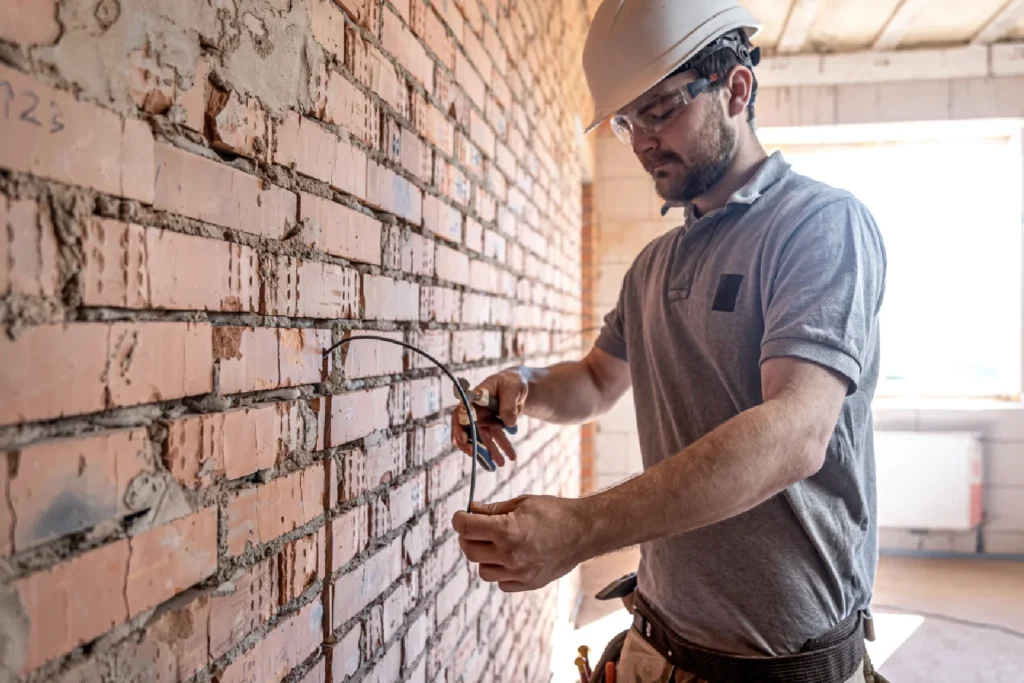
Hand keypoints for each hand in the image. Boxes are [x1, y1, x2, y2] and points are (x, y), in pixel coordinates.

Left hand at [451, 495, 590, 591]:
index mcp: (507, 530)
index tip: (461, 517)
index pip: (466, 528)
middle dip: (468, 537)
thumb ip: (493, 510)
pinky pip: (501, 582)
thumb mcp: (522, 503)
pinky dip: (500, 571)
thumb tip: (471, 510)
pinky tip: (510, 558)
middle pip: (469, 550)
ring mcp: (518, 572)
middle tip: (476, 528)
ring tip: (496, 544)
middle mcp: (509, 555)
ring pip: (482, 570)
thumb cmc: (554, 513)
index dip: (459, 520)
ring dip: (483, 556)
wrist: (583, 532)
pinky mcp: (528, 584)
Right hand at [452, 368, 528, 467]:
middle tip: (480, 456)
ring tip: (502, 463)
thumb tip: (509, 423)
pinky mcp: (491, 427)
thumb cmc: (512, 382)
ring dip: (491, 452)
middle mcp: (475, 410)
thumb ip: (509, 404)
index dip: (458, 427)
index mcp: (475, 397)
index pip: (461, 412)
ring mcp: (482, 420)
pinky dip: (499, 450)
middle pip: (469, 430)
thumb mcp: (513, 388)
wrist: (518, 387)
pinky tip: (508, 458)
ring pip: (482, 439)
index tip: (462, 439)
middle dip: (474, 445)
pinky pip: (492, 441)